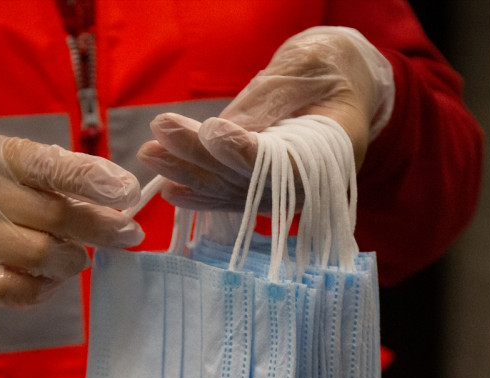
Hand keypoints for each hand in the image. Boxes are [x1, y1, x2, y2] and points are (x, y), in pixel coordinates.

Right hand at [0, 134, 143, 305]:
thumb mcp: (12, 159)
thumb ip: (59, 174)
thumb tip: (118, 197)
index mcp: (0, 156)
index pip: (51, 165)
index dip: (94, 179)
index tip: (128, 192)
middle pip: (57, 216)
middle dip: (103, 228)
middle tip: (129, 234)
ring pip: (41, 256)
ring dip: (74, 260)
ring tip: (78, 256)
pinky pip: (17, 290)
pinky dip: (46, 288)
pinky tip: (52, 278)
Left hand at [137, 27, 393, 209]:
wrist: (338, 85)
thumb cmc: (325, 68)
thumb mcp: (303, 69)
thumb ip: (267, 102)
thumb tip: (222, 132)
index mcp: (335, 151)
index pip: (283, 164)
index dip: (244, 152)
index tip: (212, 132)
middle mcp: (309, 185)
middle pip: (247, 179)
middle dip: (200, 157)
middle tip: (160, 132)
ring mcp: (284, 195)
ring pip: (231, 190)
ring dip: (188, 173)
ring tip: (150, 152)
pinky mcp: (263, 194)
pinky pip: (229, 197)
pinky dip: (198, 193)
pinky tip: (169, 189)